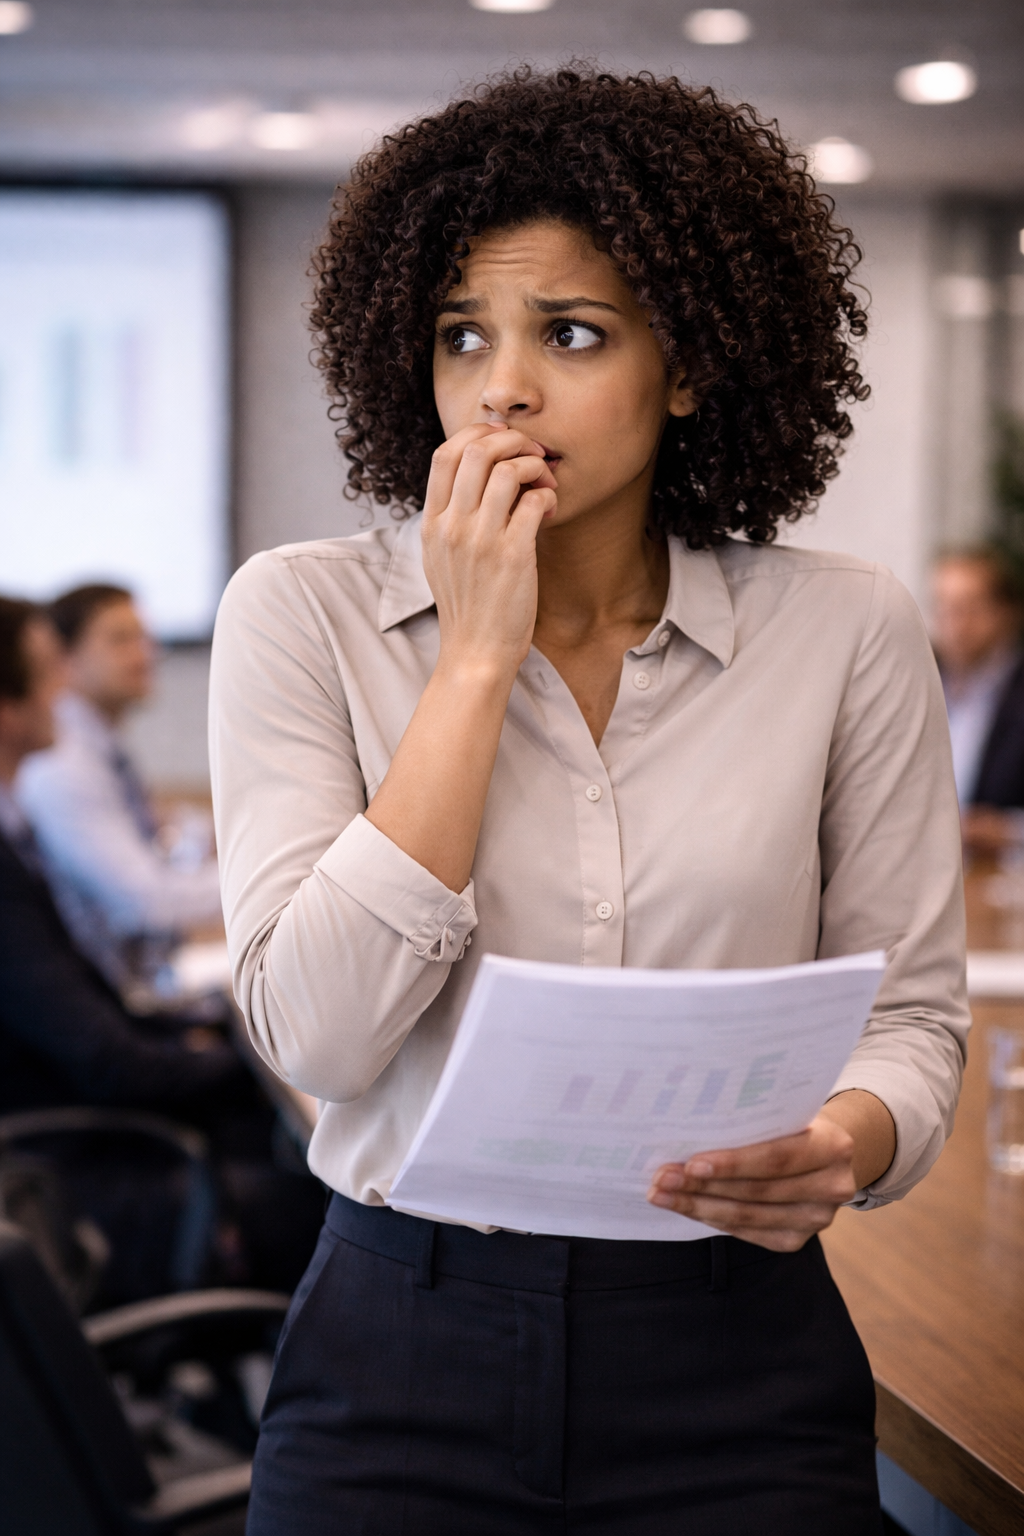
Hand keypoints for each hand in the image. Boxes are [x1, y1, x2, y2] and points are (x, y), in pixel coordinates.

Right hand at [422, 424, 557, 677]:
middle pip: (477, 451)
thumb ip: (450, 517)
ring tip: (544, 484)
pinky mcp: (513, 557)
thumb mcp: (440, 557)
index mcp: (432, 523)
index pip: (445, 454)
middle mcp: (452, 527)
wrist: (475, 651)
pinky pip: (533, 502)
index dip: (477, 434)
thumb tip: (477, 476)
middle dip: (513, 441)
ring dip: (535, 466)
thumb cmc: (466, 604)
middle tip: (533, 454)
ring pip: (509, 470)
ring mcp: (481, 541)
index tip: (502, 443)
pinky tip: (549, 510)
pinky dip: (547, 495)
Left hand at [646, 1112, 858, 1252]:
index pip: (777, 1158)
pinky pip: (747, 1231)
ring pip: (747, 1216)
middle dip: (703, 1185)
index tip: (690, 1163)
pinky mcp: (797, 1240)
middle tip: (662, 1177)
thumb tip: (687, 1128)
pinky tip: (686, 1207)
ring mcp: (817, 1219)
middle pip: (757, 1191)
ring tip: (662, 1194)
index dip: (733, 1164)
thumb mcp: (785, 1111)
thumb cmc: (793, 1122)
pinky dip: (713, 1218)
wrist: (828, 1152)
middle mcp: (832, 1187)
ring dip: (698, 1205)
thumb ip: (752, 1120)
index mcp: (833, 1146)